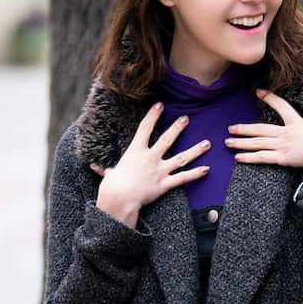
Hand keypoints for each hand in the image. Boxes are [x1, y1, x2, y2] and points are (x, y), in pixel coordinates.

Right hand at [92, 102, 210, 226]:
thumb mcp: (108, 174)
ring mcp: (160, 170)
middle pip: (167, 139)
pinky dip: (195, 174)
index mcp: (135, 151)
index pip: (144, 128)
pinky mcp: (165, 183)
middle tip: (186, 118)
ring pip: (181, 158)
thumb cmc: (111, 186)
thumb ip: (106, 169)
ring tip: (207, 143)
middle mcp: (150, 158)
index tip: (160, 105)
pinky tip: (207, 169)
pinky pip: (183, 178)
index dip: (152, 115)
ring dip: (195, 150)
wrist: (119, 198)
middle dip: (178, 128)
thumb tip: (95, 167)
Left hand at [226, 90, 302, 183]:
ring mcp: (282, 145)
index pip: (282, 107)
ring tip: (228, 141)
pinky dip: (249, 157)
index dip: (270, 98)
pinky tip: (238, 158)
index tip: (259, 92)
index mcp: (297, 124)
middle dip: (244, 128)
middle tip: (230, 127)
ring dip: (241, 142)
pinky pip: (261, 157)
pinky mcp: (282, 157)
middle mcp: (286, 133)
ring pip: (257, 142)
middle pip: (260, 128)